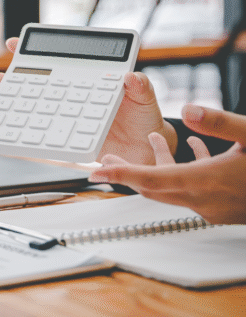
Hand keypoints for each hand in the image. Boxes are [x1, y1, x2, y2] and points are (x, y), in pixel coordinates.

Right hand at [0, 38, 176, 164]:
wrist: (144, 150)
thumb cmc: (144, 118)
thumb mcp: (144, 97)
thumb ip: (139, 86)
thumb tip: (130, 76)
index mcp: (89, 78)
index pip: (60, 60)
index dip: (36, 52)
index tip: (14, 45)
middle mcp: (74, 95)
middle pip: (40, 82)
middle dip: (16, 77)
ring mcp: (69, 115)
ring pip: (38, 106)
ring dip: (17, 103)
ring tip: (2, 98)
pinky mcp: (68, 135)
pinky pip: (47, 132)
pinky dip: (31, 130)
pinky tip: (18, 128)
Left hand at [89, 105, 245, 223]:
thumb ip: (219, 124)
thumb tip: (187, 109)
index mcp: (205, 183)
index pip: (150, 179)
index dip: (120, 175)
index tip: (94, 174)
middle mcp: (203, 200)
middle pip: (152, 187)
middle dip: (126, 173)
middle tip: (104, 161)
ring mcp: (213, 207)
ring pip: (172, 187)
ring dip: (155, 168)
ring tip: (145, 144)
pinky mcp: (223, 206)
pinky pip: (191, 188)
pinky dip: (182, 170)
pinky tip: (191, 149)